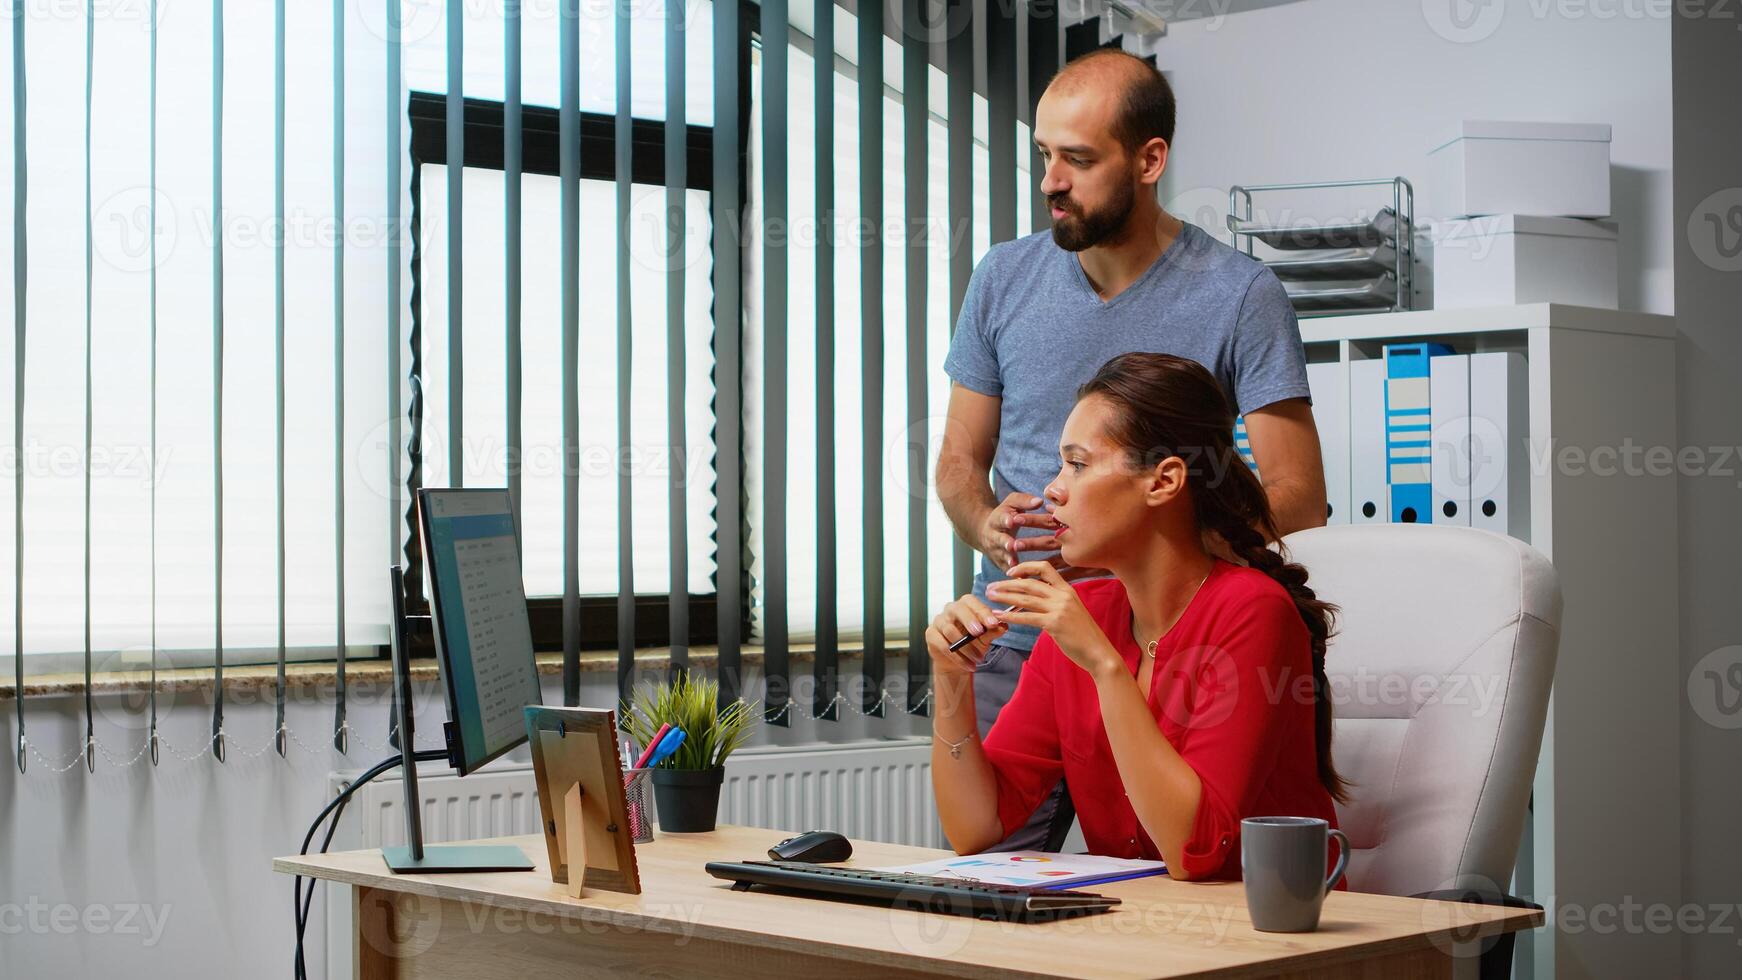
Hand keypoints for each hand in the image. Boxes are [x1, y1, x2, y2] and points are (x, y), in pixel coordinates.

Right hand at [925, 594, 1008, 675]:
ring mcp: (938, 621)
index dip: (982, 612)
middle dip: (970, 621)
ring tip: (978, 658)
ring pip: (950, 631)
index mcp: (965, 605)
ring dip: (966, 646)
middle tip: (980, 632)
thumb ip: (992, 631)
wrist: (959, 661)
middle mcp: (950, 609)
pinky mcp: (931, 635)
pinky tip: (969, 665)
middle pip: (957, 610)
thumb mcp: (985, 637)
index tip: (993, 623)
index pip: (972, 602)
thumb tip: (1003, 626)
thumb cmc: (973, 643)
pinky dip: (957, 657)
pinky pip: (942, 645)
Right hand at [976, 493, 1060, 570]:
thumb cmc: (1005, 515)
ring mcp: (996, 551)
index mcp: (997, 520)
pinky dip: (1013, 575)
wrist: (984, 533)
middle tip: (1011, 545)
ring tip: (1014, 564)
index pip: (1001, 518)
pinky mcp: (1000, 564)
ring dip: (1008, 560)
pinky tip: (1021, 579)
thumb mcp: (1011, 504)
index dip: (1005, 520)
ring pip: (1001, 557)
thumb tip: (1039, 501)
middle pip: (999, 539)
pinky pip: (1006, 570)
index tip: (1010, 520)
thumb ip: (1024, 501)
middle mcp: (994, 536)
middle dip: (1004, 542)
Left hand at [986, 561, 1120, 678]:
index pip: (1044, 568)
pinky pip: (1026, 617)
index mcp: (1068, 590)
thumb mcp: (1073, 611)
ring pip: (1025, 598)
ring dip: (1004, 596)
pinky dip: (1010, 615)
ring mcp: (1059, 609)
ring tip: (989, 596)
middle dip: (1007, 583)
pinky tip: (999, 616)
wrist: (1099, 652)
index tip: (1010, 572)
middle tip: (991, 587)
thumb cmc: (1084, 635)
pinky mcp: (1054, 624)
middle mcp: (1063, 596)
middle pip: (1029, 582)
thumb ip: (1056, 603)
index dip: (1025, 567)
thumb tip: (1035, 602)